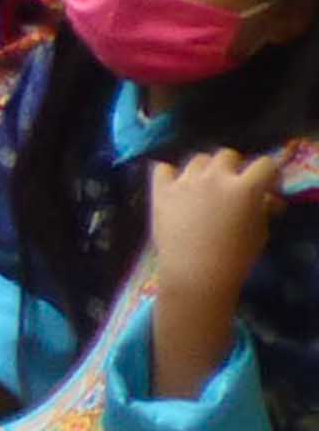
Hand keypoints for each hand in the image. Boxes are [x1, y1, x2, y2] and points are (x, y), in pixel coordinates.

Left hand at [147, 148, 285, 313]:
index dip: (269, 174)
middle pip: (227, 155)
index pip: (264, 164)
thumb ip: (264, 209)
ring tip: (205, 190)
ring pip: (197, 160)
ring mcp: (184, 180)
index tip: (266, 187)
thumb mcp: (260, 233)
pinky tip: (176, 189)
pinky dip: (170, 175)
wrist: (196, 275)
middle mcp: (214, 176)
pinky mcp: (161, 189)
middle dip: (234, 168)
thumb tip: (268, 198)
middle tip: (233, 187)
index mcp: (244, 188)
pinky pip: (164, 169)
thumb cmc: (236, 258)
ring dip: (205, 171)